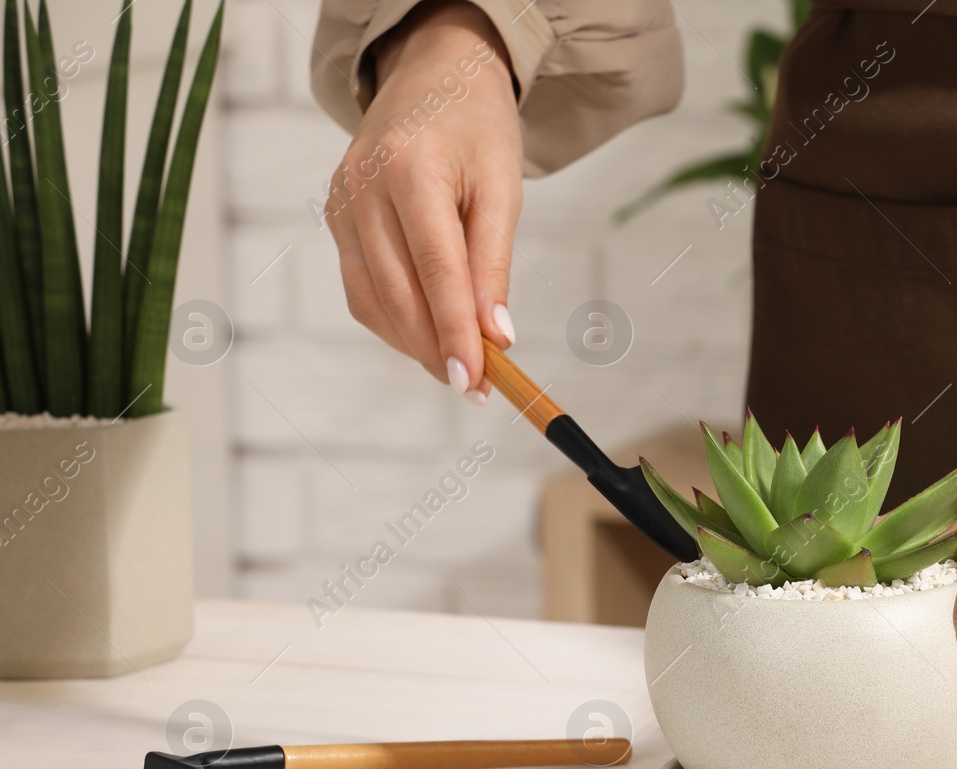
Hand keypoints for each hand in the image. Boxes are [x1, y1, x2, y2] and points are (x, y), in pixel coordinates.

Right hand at [325, 0, 522, 400]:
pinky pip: (361, 289)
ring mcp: (341, 203)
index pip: (435, 270)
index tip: (477, 381)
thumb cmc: (477, 128)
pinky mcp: (335, 217)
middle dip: (439, 349)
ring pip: (373, 300)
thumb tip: (497, 336)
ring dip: (416, 345)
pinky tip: (428, 336)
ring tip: (460, 368)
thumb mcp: (503, 189)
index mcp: (411, 169)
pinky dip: (394, 322)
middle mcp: (363, 187)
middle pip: (399, 293)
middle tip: (478, 388)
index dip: (455, 332)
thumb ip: (495, 264)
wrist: (434, 74)